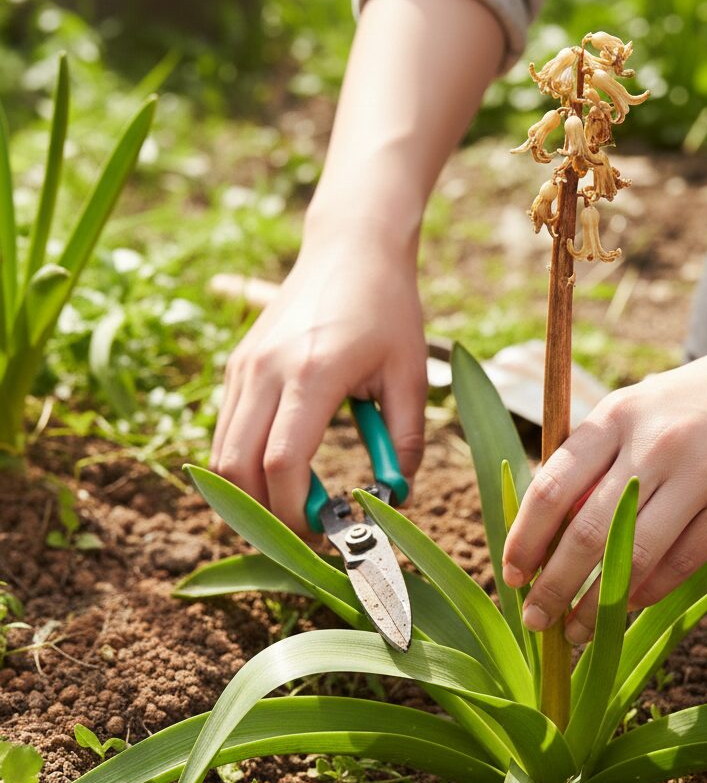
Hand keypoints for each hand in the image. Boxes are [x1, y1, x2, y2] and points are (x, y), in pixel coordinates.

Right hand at [210, 228, 426, 536]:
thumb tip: (396, 498)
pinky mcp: (236, 365)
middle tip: (304, 531)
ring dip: (249, 492)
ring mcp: (242, 366)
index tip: (323, 534)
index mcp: (312, 372)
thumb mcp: (411, 376)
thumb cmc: (388, 310)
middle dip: (264, 514)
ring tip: (295, 506)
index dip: (295, 511)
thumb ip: (406, 443)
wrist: (351, 249)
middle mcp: (265, 370)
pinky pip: (225, 430)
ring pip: (220, 453)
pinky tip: (281, 471)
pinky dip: (243, 463)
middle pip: (236, 467)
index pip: (282, 462)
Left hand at [501, 340, 706, 643]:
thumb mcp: (639, 405)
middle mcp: (654, 443)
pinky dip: (648, 593)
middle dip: (553, 587)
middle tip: (536, 621)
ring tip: (578, 633)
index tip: (511, 573)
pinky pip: (681, 564)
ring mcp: (700, 474)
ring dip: (597, 607)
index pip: (551, 486)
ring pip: (632, 558)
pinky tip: (629, 607)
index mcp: (617, 414)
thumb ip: (596, 456)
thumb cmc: (699, 399)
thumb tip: (547, 528)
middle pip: (585, 533)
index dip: (525, 538)